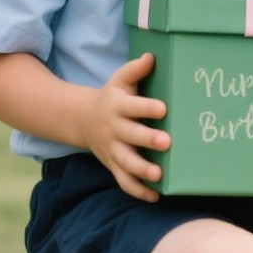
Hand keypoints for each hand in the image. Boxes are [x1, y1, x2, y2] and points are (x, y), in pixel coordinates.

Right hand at [81, 52, 169, 201]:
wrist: (85, 120)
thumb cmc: (113, 97)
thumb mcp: (120, 80)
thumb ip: (135, 70)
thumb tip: (152, 57)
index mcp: (117, 106)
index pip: (132, 107)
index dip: (146, 107)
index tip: (163, 108)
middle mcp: (114, 130)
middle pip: (130, 136)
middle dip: (147, 140)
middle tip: (167, 142)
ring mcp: (112, 150)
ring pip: (126, 163)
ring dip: (142, 170)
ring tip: (159, 174)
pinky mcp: (113, 166)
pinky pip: (124, 182)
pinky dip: (138, 191)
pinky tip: (155, 196)